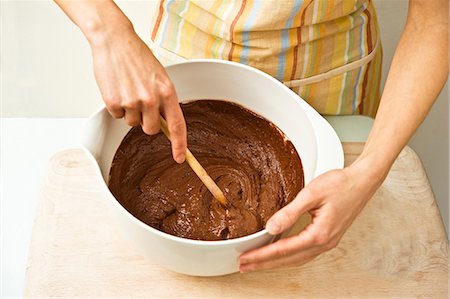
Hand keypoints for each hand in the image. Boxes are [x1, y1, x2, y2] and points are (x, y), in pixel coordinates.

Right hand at [89, 22, 186, 162]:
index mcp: (167, 92)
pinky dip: (117, 106)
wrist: (114, 40)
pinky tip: (117, 88)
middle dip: (147, 122)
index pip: (177, 125)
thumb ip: (164, 99)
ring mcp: (132, 101)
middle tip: (141, 103)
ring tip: (128, 89)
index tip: (180, 157)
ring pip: (133, 123)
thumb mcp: (160, 76)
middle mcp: (151, 99)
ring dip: (130, 111)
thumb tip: (165, 123)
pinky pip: (118, 116)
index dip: (180, 145)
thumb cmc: (138, 56)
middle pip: (152, 130)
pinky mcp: (113, 102)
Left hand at [239, 160, 383, 271]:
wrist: (363, 181)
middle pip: (289, 260)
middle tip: (244, 265)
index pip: (283, 250)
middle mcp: (324, 243)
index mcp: (319, 234)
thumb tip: (271, 227)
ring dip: (275, 262)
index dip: (262, 255)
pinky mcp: (328, 237)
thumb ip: (290, 212)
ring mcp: (328, 242)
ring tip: (257, 262)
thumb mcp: (311, 194)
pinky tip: (280, 253)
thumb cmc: (341, 184)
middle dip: (264, 264)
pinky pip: (304, 253)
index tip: (245, 258)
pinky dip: (288, 256)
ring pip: (297, 259)